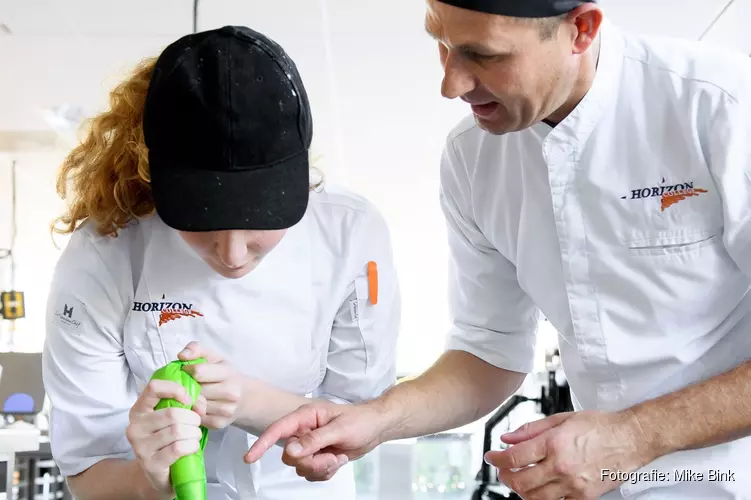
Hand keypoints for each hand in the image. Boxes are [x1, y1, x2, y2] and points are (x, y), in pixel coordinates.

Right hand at [126, 379, 204, 497]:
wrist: (160, 474)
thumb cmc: (170, 440)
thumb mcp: (174, 417)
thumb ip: (188, 403)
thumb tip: (198, 404)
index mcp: (139, 410)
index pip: (153, 387)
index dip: (175, 389)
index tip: (188, 400)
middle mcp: (135, 427)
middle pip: (172, 413)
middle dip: (193, 418)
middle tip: (196, 424)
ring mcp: (140, 447)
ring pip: (177, 430)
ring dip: (194, 433)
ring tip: (194, 436)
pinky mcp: (150, 464)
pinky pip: (178, 448)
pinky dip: (192, 445)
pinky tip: (192, 447)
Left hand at [179, 341, 243, 428]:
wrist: (246, 397)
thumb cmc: (224, 375)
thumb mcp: (214, 357)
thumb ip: (196, 349)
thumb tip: (181, 356)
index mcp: (227, 373)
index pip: (198, 372)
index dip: (187, 370)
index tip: (186, 370)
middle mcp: (230, 392)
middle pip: (195, 390)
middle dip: (186, 387)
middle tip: (185, 384)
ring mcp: (225, 410)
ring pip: (194, 405)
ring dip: (187, 401)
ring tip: (189, 395)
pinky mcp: (219, 423)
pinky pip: (195, 418)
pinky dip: (192, 412)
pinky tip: (194, 406)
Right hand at [244, 401, 384, 481]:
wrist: (374, 429)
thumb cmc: (359, 421)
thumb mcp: (338, 430)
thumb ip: (313, 440)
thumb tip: (290, 450)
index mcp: (305, 417)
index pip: (278, 429)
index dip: (262, 443)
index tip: (249, 457)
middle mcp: (303, 431)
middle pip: (289, 456)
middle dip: (310, 462)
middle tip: (330, 456)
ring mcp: (309, 445)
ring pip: (300, 467)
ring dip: (320, 468)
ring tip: (337, 456)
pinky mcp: (315, 457)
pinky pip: (310, 473)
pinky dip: (324, 472)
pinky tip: (336, 461)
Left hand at [486, 410, 652, 499]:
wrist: (631, 438)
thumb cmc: (600, 426)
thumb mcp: (561, 419)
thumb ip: (531, 430)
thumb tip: (507, 438)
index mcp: (553, 443)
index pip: (514, 457)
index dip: (496, 459)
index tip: (491, 457)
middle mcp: (561, 466)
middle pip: (520, 482)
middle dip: (505, 477)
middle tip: (503, 471)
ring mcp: (573, 485)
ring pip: (535, 498)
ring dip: (521, 490)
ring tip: (520, 480)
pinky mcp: (584, 496)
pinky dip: (543, 498)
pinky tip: (541, 488)